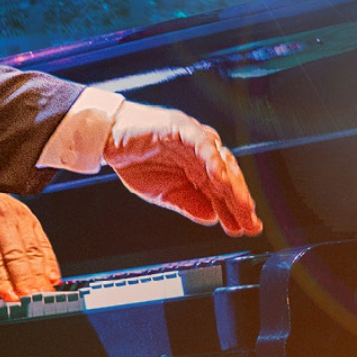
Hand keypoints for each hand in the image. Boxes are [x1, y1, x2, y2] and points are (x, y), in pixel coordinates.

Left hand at [0, 186, 59, 302]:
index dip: (3, 280)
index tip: (10, 297)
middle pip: (15, 253)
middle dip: (25, 279)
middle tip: (31, 299)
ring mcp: (17, 214)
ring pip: (32, 248)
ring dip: (39, 274)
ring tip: (43, 293)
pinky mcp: (29, 216)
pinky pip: (42, 241)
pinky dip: (49, 261)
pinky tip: (52, 277)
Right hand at [103, 100, 262, 235]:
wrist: (107, 137)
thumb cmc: (133, 158)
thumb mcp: (162, 193)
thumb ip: (187, 203)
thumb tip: (210, 218)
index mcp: (197, 169)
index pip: (223, 192)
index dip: (235, 211)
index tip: (245, 229)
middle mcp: (201, 154)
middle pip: (228, 178)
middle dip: (240, 202)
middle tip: (249, 222)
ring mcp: (194, 140)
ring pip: (221, 161)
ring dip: (232, 183)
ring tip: (241, 204)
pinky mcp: (182, 128)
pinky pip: (202, 143)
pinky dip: (212, 159)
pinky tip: (219, 177)